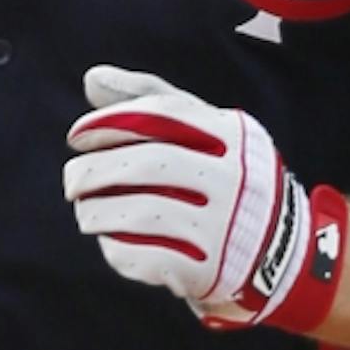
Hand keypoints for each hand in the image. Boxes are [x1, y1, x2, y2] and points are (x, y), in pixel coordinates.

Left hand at [64, 64, 348, 332]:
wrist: (278, 251)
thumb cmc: (225, 178)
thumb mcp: (205, 131)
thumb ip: (151, 101)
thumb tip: (91, 79)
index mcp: (234, 134)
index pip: (162, 115)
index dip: (110, 122)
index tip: (76, 137)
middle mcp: (233, 178)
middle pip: (148, 164)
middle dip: (95, 171)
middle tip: (70, 180)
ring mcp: (222, 227)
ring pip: (141, 213)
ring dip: (98, 212)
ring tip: (85, 211)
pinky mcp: (207, 269)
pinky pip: (145, 257)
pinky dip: (116, 249)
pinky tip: (109, 241)